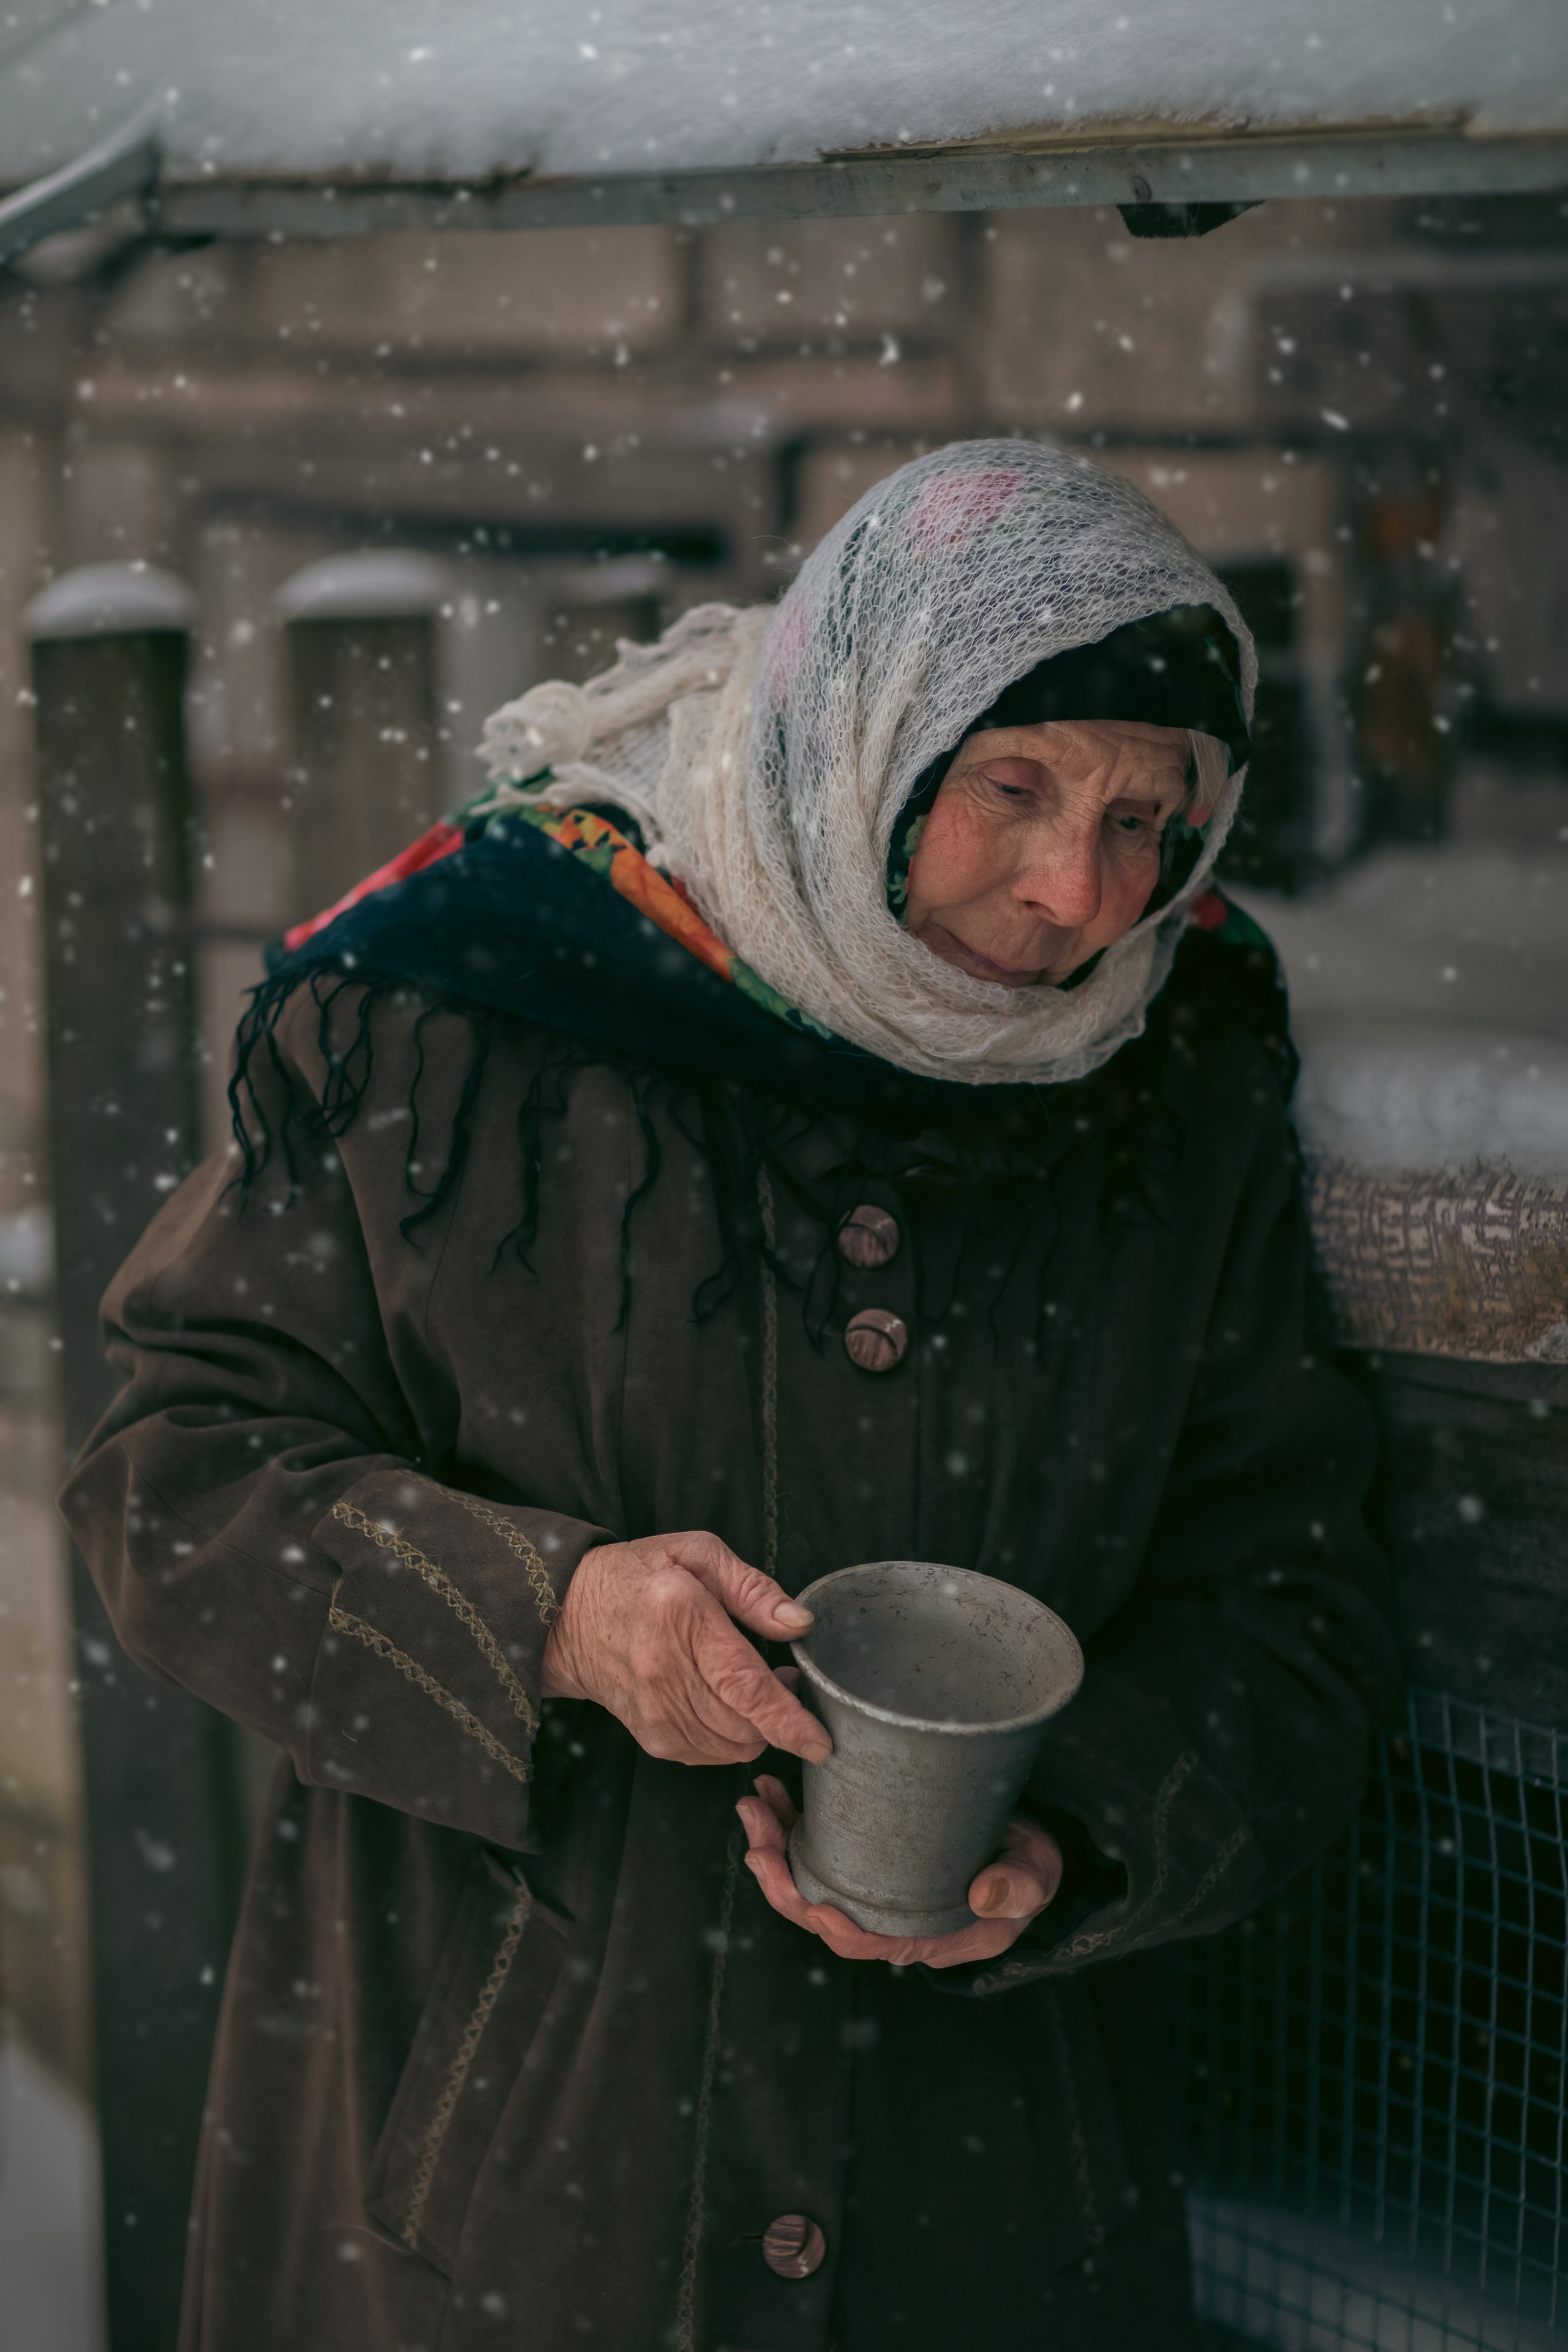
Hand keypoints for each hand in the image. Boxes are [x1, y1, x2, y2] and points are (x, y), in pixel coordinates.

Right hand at [542, 1531, 831, 1767]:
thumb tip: (799, 1623)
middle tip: (784, 1679)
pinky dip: (730, 1739)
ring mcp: (654, 1710)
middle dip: (780, 1718)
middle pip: (744, 1724)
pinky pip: (708, 1754)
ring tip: (751, 1688)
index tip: (820, 1741)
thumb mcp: (696, 1553)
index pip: (744, 1685)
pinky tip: (726, 1706)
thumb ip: (752, 1588)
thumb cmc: (637, 1576)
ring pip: (730, 1746)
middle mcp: (665, 1671)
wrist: (566, 1614)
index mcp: (682, 1617)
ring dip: (757, 1729)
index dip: (788, 1720)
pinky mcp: (649, 1735)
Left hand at [738, 1775, 1062, 1969]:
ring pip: (810, 1881)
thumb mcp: (1035, 1874)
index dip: (837, 1930)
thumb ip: (1017, 1887)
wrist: (1024, 1843)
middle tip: (759, 1838)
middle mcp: (891, 1918)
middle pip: (823, 1913)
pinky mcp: (866, 1857)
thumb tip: (985, 1897)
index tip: (815, 1905)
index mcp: (928, 1934)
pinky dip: (789, 1827)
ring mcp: (873, 1890)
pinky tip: (775, 1796)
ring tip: (755, 1806)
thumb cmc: (1029, 1865)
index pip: (870, 1944)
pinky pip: (817, 1853)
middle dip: (783, 1881)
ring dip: (775, 1848)